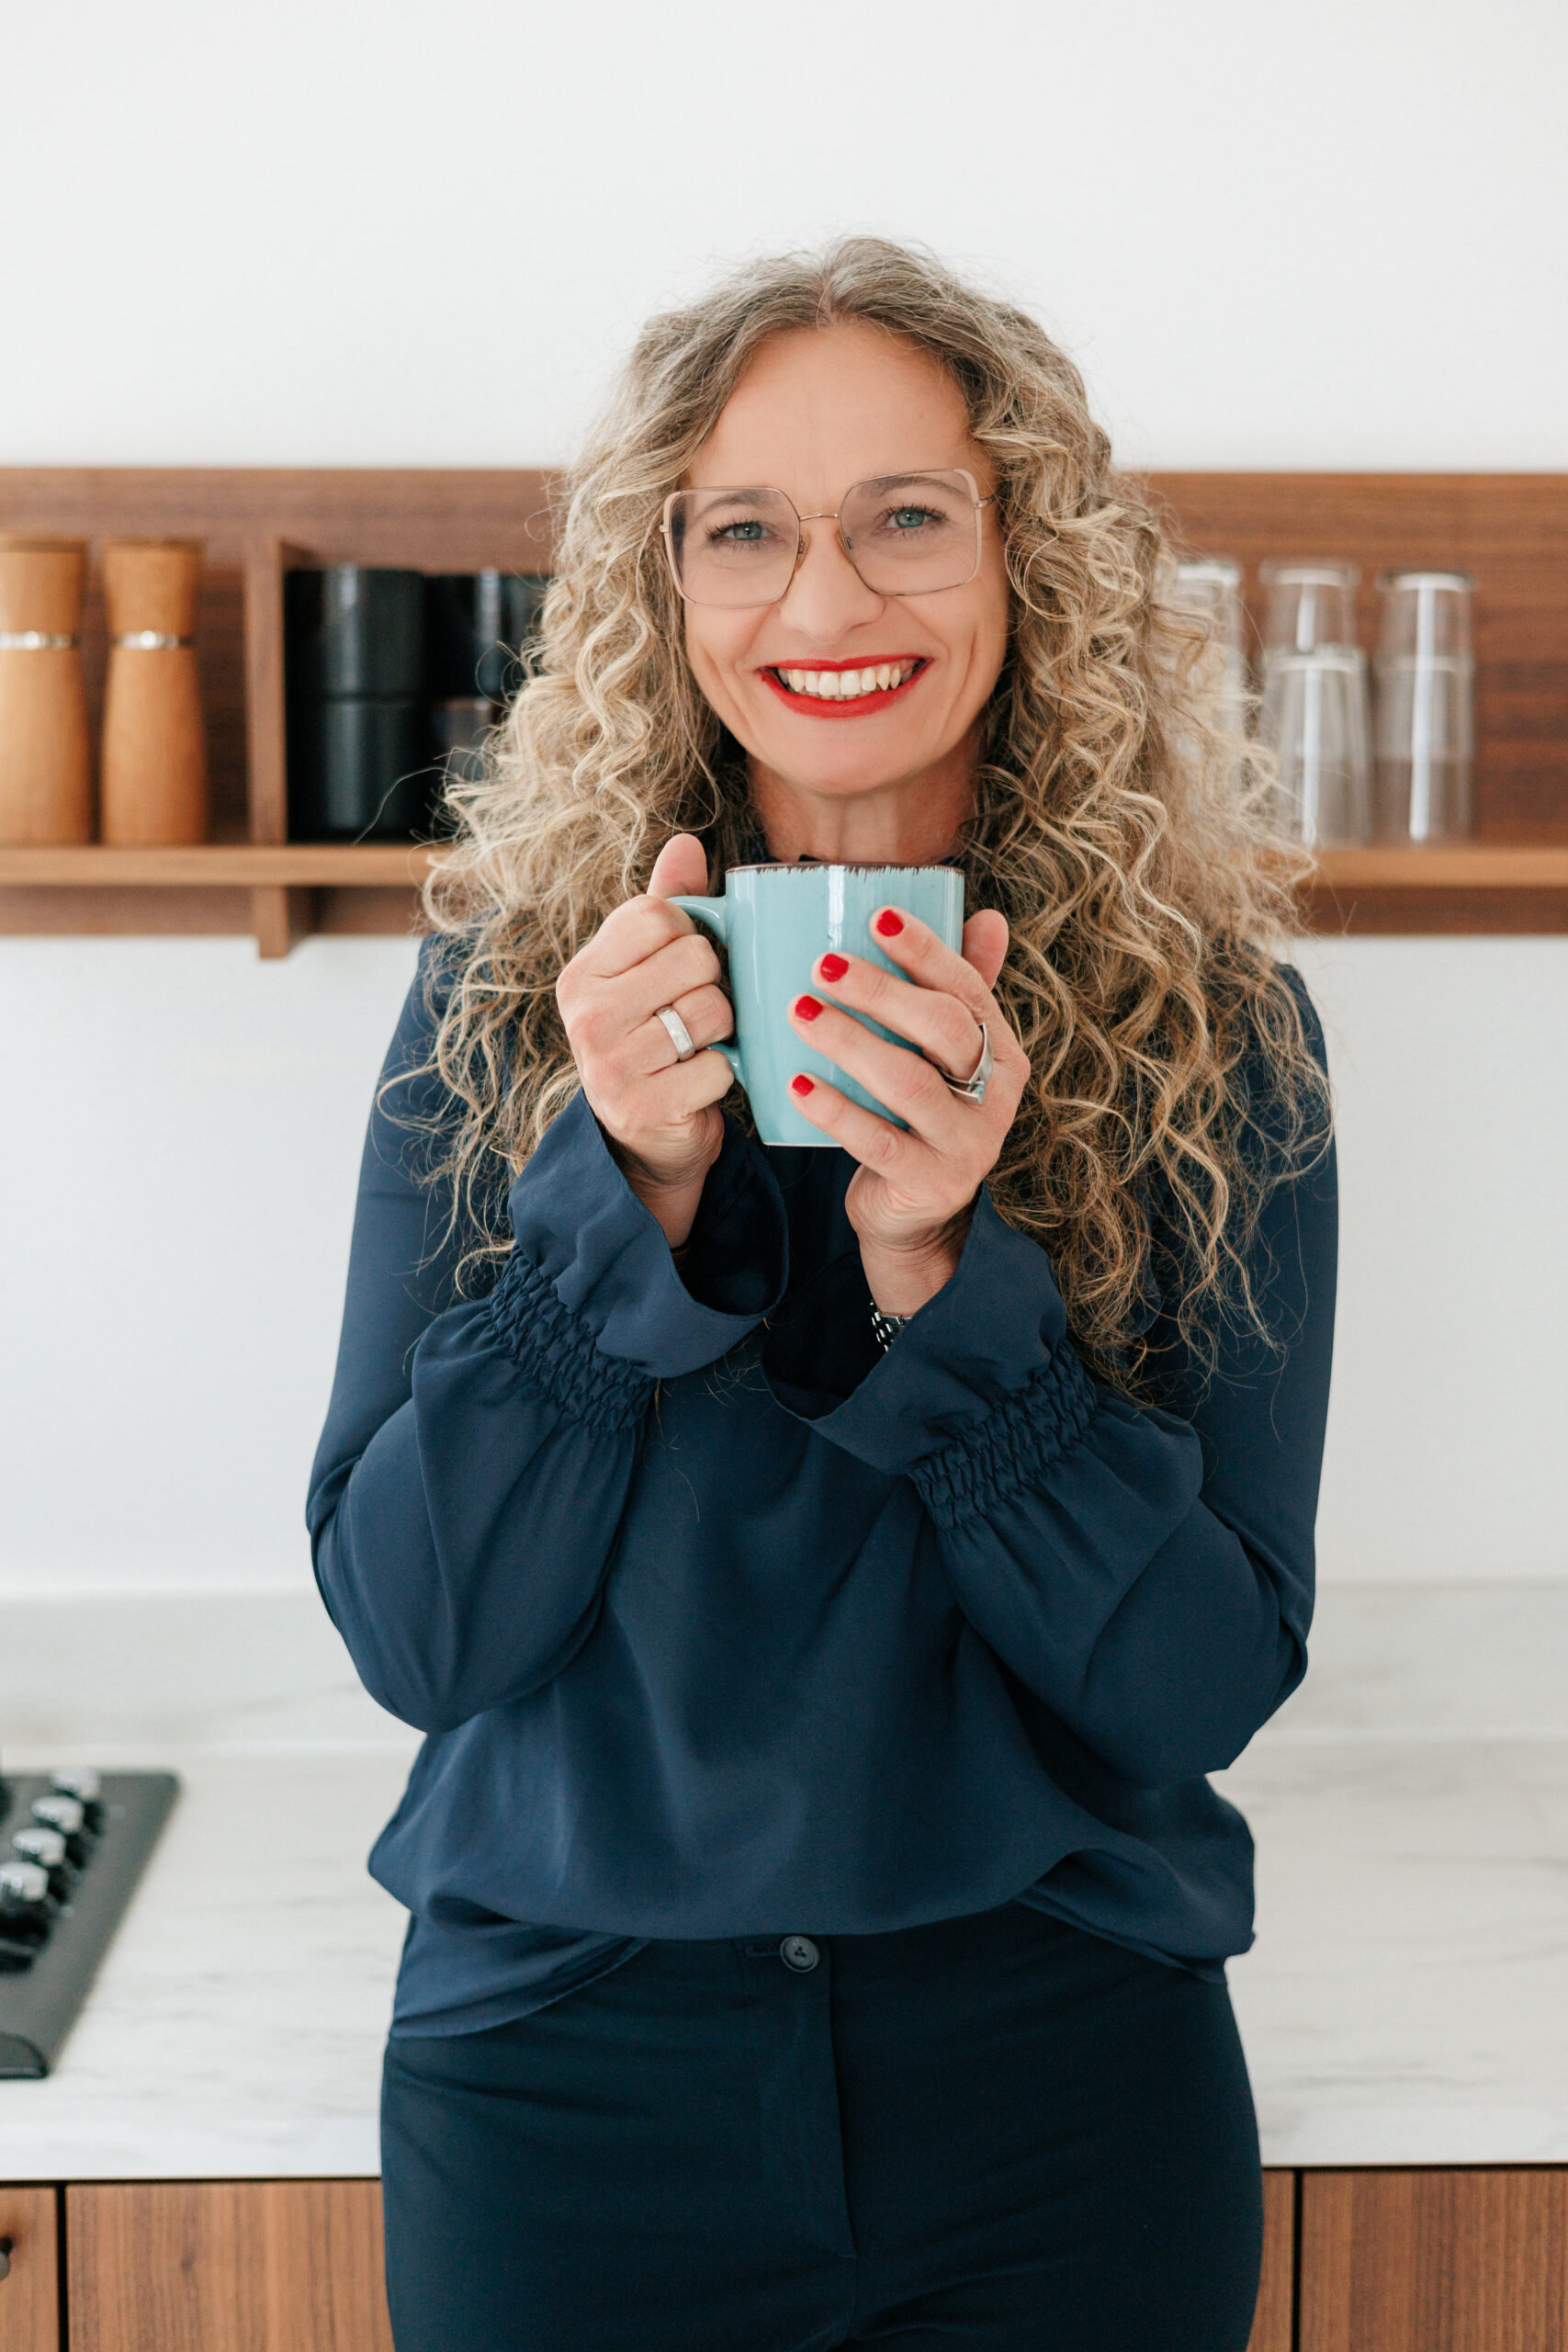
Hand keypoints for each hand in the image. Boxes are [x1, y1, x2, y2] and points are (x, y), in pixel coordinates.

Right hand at [554, 833, 734, 1247]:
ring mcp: (608, 1062)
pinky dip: (722, 1075)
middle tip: (694, 1014)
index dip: (691, 936)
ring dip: (722, 1032)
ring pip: (711, 1011)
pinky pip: (717, 1067)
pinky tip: (697, 1082)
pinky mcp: (641, 1106)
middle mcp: (584, 1014)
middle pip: (695, 959)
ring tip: (698, 1045)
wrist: (644, 1138)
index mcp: (583, 972)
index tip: (681, 968)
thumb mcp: (651, 970)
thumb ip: (668, 905)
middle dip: (713, 986)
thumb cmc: (653, 1038)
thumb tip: (687, 842)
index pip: (658, 914)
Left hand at [782, 903, 1027, 1314]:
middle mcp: (996, 1094)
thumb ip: (957, 993)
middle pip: (943, 1028)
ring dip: (850, 1042)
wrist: (915, 1217)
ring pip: (909, 1083)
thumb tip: (987, 916)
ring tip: (799, 1012)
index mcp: (1001, 1050)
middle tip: (822, 963)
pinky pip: (878, 1142)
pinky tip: (796, 1083)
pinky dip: (835, 1110)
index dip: (926, 950)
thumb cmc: (918, 1118)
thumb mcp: (942, 1058)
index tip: (877, 917)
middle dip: (882, 990)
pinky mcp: (931, 1183)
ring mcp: (969, 1142)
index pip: (969, 988)